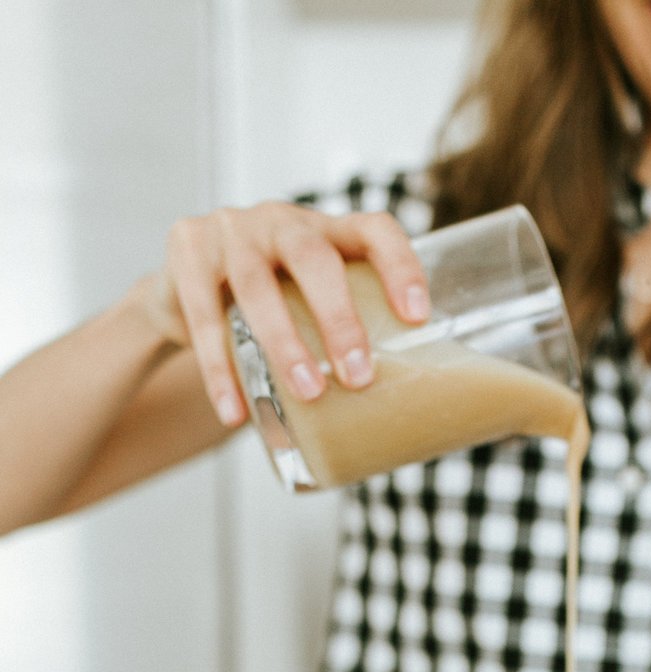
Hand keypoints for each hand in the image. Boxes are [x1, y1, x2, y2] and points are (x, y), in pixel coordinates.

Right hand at [142, 201, 429, 424]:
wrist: (181, 295)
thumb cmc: (267, 309)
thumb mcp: (307, 308)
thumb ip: (343, 339)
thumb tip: (394, 420)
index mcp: (326, 231)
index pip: (373, 230)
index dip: (400, 267)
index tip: (418, 316)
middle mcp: (281, 221)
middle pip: (314, 257)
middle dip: (339, 318)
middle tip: (358, 376)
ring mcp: (232, 229)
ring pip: (257, 285)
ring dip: (285, 343)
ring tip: (308, 392)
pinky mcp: (188, 249)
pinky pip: (203, 315)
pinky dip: (219, 370)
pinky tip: (235, 412)